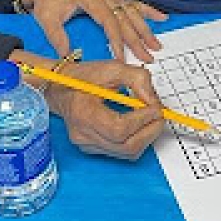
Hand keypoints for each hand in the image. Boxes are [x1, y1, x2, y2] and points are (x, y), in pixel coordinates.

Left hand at [23, 0, 166, 61]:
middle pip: (125, 19)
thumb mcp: (46, 19)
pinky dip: (149, 11)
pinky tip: (162, 18)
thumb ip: (56, 37)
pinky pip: (134, 4)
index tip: (122, 57)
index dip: (116, 41)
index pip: (108, 22)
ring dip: (146, 30)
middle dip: (137, 40)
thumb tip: (67, 55)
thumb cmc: (50, 2)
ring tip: (156, 46)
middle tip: (147, 57)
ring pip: (133, 13)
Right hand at [46, 59, 164, 159]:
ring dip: (146, 136)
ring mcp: (87, 145)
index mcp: (83, 113)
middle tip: (160, 115)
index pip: (119, 128)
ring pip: (127, 152)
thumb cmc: (83, 77)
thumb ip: (137, 79)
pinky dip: (136, 139)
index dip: (142, 119)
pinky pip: (121, 151)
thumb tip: (154, 101)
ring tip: (150, 118)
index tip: (156, 107)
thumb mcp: (112, 68)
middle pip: (126, 146)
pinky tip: (138, 124)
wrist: (60, 87)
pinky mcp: (92, 148)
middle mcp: (83, 135)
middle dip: (150, 131)